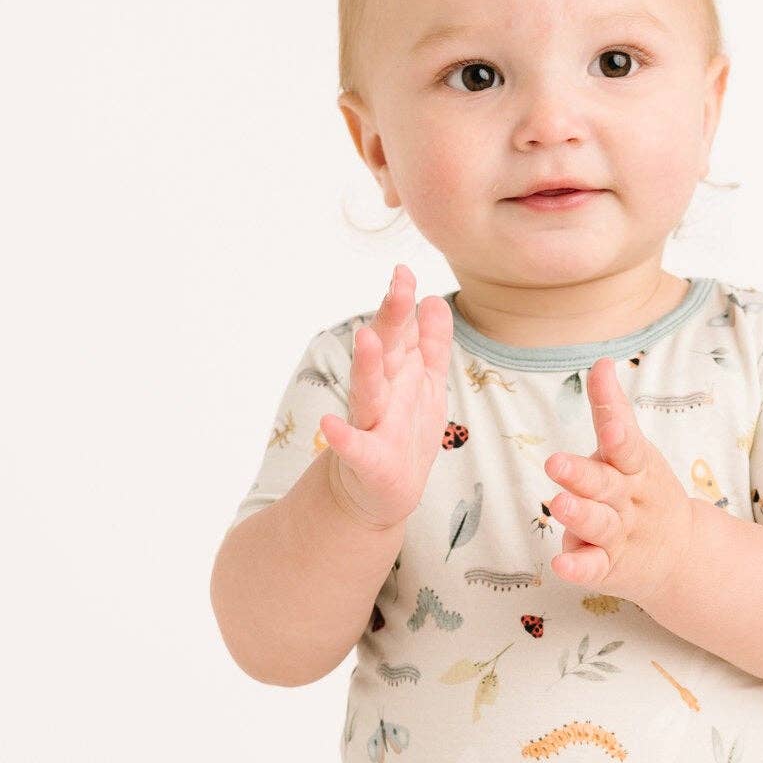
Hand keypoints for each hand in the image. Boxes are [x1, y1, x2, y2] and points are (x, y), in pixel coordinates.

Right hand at [319, 262, 453, 528]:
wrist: (381, 493)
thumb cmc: (403, 434)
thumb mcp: (425, 385)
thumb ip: (430, 343)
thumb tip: (432, 299)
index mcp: (397, 373)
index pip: (400, 331)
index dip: (402, 302)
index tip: (404, 270)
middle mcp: (381, 392)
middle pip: (385, 351)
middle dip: (391, 318)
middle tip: (399, 285)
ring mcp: (371, 425)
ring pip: (368, 391)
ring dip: (366, 365)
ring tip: (366, 339)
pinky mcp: (368, 460)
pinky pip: (354, 447)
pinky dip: (342, 437)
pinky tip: (329, 426)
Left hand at [543, 356, 695, 604]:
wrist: (681, 556)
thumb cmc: (644, 491)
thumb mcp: (635, 451)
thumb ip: (613, 409)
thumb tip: (601, 362)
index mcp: (636, 468)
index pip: (627, 446)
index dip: (617, 430)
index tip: (609, 418)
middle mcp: (629, 500)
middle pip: (606, 486)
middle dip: (582, 475)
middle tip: (555, 462)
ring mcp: (620, 535)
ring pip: (599, 524)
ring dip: (580, 515)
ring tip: (558, 503)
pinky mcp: (609, 567)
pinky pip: (593, 568)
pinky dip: (579, 568)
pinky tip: (561, 564)